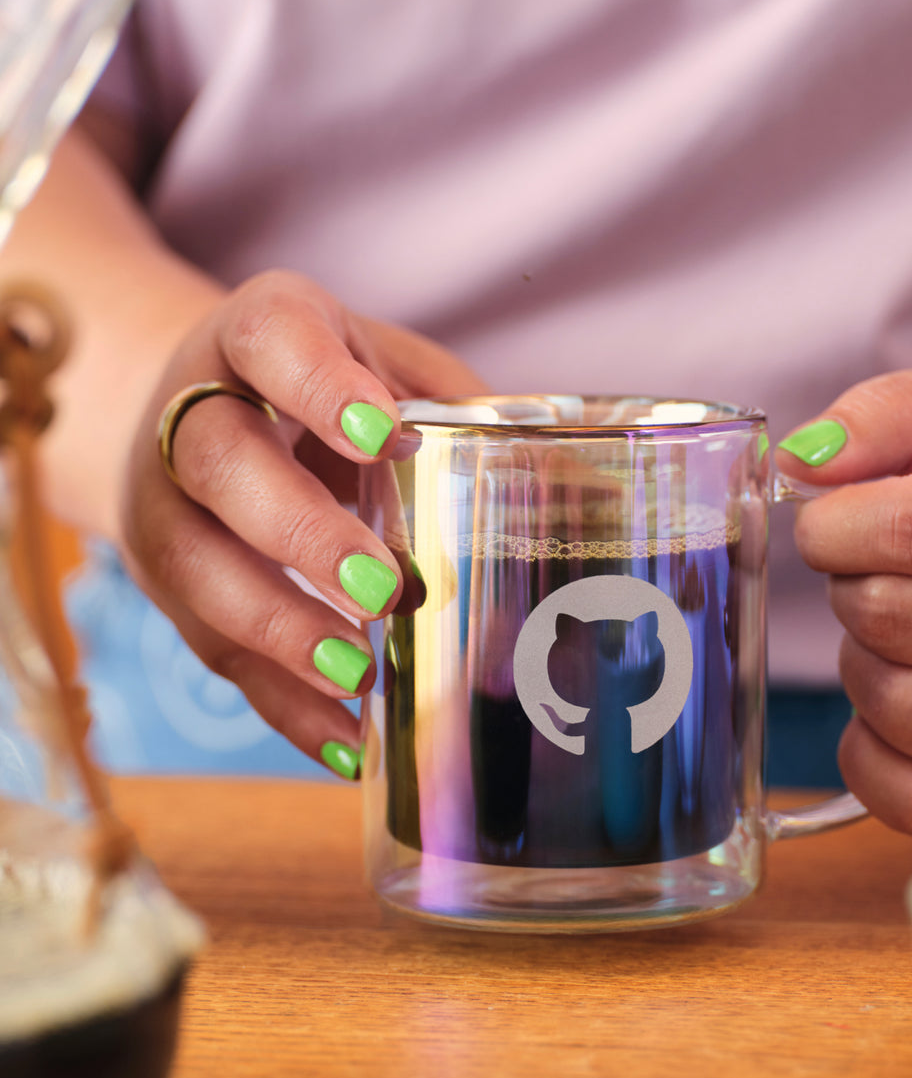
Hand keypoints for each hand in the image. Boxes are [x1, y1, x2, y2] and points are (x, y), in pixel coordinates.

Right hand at [120, 269, 483, 775]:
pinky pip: (214, 651)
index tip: (383, 433)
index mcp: (255, 335)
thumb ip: (455, 414)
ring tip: (360, 675)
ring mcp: (165, 506)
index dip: (319, 385)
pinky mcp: (170, 589)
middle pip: (220, 465)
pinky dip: (281, 703)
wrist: (191, 415)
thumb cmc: (322, 393)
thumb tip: (579, 494)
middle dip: (302, 532)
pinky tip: (345, 741)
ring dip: (281, 629)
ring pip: (199, 568)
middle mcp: (189, 414)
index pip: (271, 338)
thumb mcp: (383, 368)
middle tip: (386, 588)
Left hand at [776, 368, 911, 840]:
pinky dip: (867, 751)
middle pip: (885, 614)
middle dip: (853, 584)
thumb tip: (802, 460)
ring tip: (908, 633)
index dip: (834, 523)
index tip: (828, 522)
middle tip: (889, 573)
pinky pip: (903, 796)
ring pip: (888, 703)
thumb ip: (898, 413)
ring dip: (862, 660)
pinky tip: (895, 706)